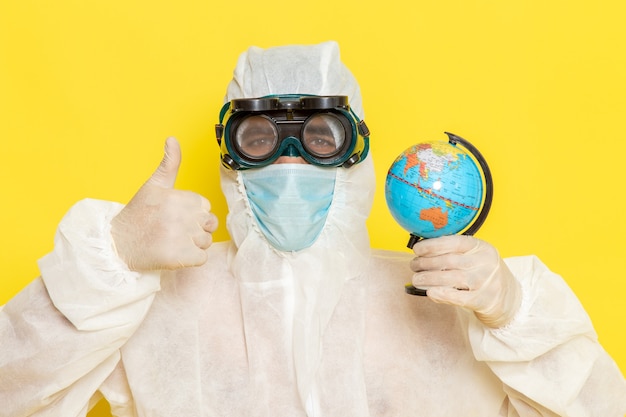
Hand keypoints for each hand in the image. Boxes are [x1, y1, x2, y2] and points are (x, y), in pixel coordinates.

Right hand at [111, 137, 217, 270]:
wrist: (117, 245)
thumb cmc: (138, 214)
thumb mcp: (154, 185)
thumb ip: (169, 163)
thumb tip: (172, 138)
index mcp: (179, 197)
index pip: (204, 207)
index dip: (191, 213)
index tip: (172, 216)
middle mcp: (181, 217)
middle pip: (209, 224)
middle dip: (195, 229)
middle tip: (170, 230)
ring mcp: (181, 238)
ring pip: (206, 242)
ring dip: (193, 245)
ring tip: (170, 241)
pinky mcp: (180, 258)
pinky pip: (202, 259)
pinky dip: (190, 260)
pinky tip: (172, 254)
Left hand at [410, 235, 521, 327]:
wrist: (509, 297)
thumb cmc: (484, 273)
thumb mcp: (475, 256)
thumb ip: (454, 252)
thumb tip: (422, 251)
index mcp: (481, 247)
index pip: (454, 242)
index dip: (432, 245)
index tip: (417, 249)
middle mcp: (485, 262)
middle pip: (450, 261)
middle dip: (426, 263)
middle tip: (413, 266)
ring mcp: (485, 282)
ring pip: (452, 278)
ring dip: (429, 279)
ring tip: (416, 280)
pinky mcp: (483, 300)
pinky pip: (460, 298)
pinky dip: (443, 295)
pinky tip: (430, 292)